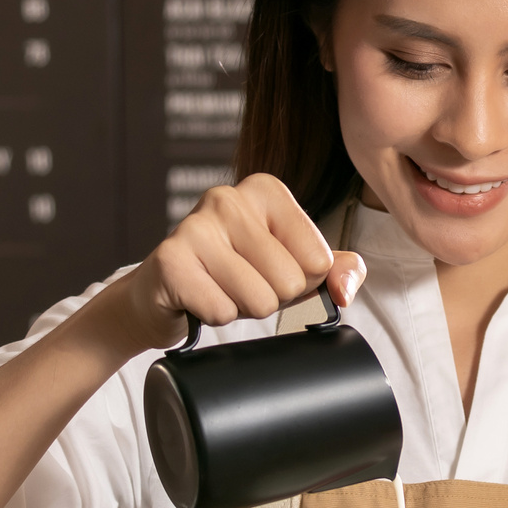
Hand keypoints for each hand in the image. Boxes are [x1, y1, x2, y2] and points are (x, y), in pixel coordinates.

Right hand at [113, 172, 365, 351]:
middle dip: (271, 297)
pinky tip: (199, 298)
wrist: (162, 292)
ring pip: (260, 300)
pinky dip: (215, 316)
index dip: (300, 280)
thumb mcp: (292, 266)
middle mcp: (229, 198)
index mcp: (266, 191)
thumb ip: (335, 270)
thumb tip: (345, 289)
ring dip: (243, 308)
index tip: (269, 270)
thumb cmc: (233, 274)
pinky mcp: (169, 260)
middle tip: (241, 283)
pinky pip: (223, 312)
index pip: (319, 260)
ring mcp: (195, 225)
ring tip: (221, 289)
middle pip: (291, 282)